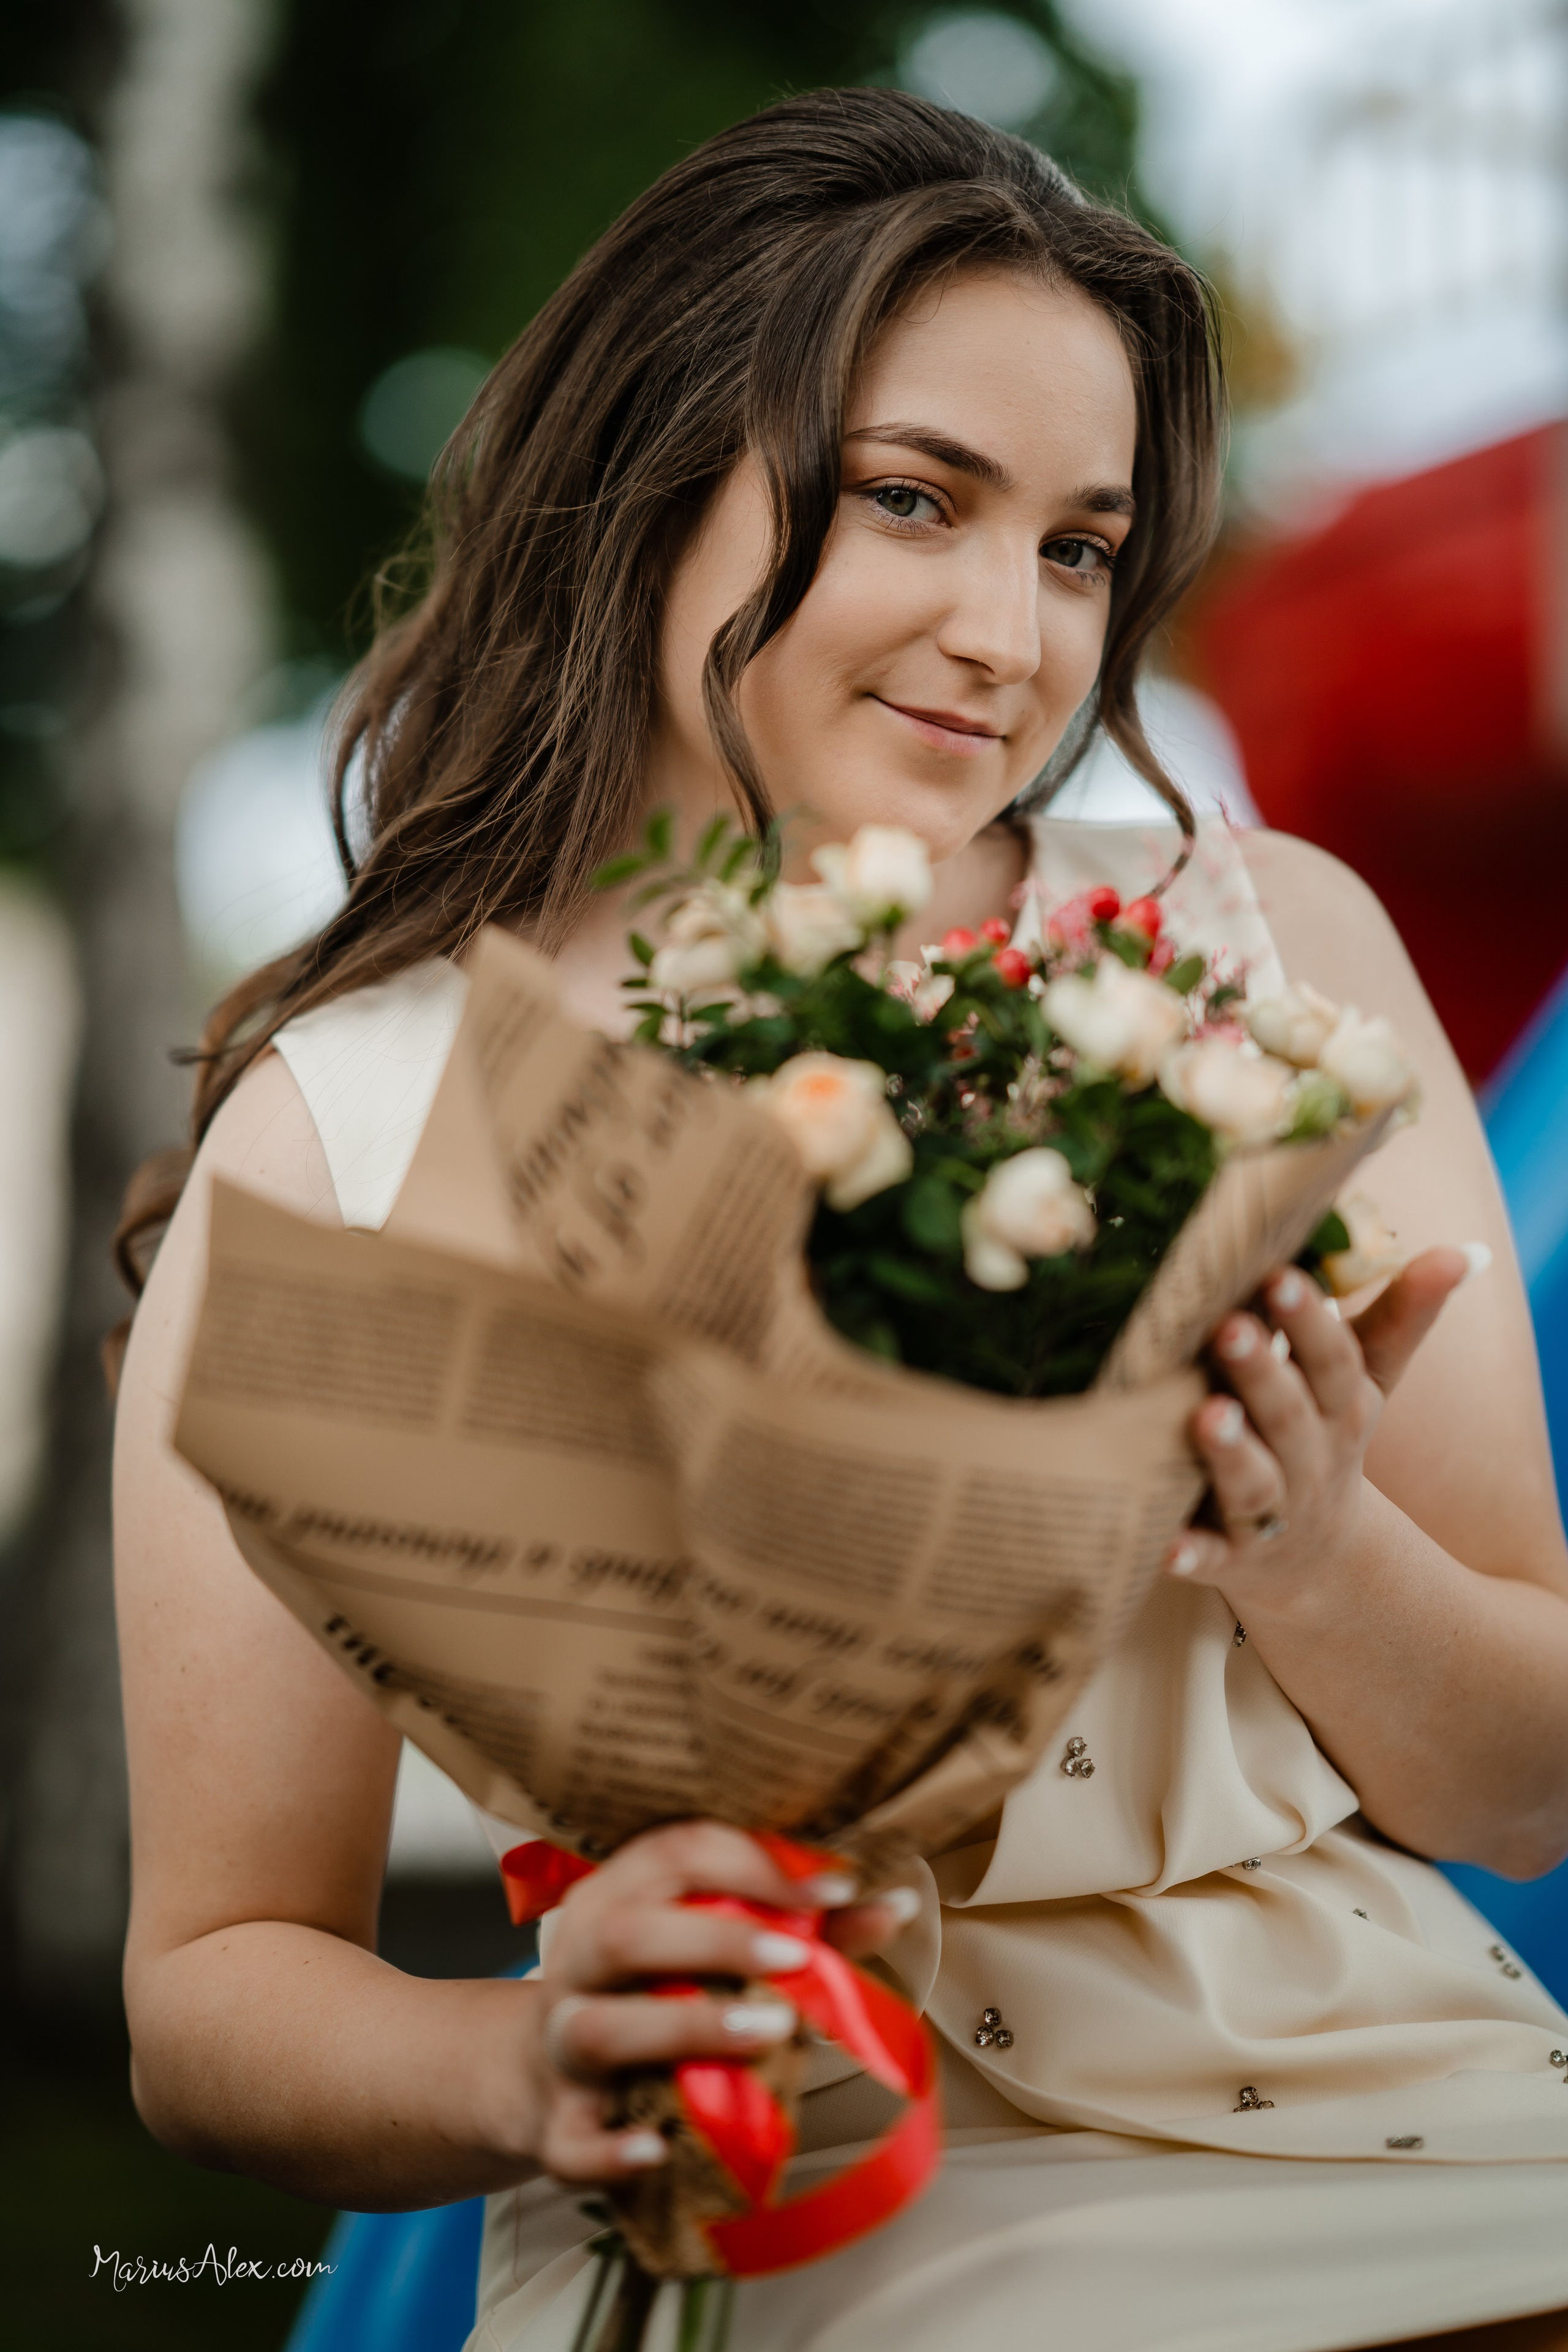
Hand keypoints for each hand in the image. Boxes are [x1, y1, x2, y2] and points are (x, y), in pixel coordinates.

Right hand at [521, 1819, 916, 2185]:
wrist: (541, 2072)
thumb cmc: (651, 1991)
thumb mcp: (714, 1946)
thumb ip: (806, 1926)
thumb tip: (895, 1903)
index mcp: (620, 1893)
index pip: (677, 1852)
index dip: (757, 1863)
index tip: (837, 1884)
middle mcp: (580, 1958)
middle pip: (628, 1933)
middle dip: (717, 1940)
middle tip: (798, 1957)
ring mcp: (560, 2042)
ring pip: (597, 2028)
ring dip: (684, 2028)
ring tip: (769, 2032)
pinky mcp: (556, 2123)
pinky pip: (570, 2141)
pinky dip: (611, 2149)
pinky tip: (657, 2150)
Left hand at [1163, 1247, 1476, 1604]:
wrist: (1314, 1559)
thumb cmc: (1322, 1437)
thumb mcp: (1364, 1383)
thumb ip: (1399, 1316)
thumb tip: (1461, 1251)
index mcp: (1341, 1409)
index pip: (1334, 1362)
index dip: (1310, 1323)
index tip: (1281, 1277)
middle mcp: (1309, 1461)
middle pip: (1288, 1415)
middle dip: (1262, 1372)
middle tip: (1228, 1328)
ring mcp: (1270, 1515)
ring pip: (1252, 1484)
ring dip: (1231, 1453)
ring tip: (1206, 1417)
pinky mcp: (1229, 1558)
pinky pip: (1209, 1557)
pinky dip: (1191, 1554)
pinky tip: (1166, 1547)